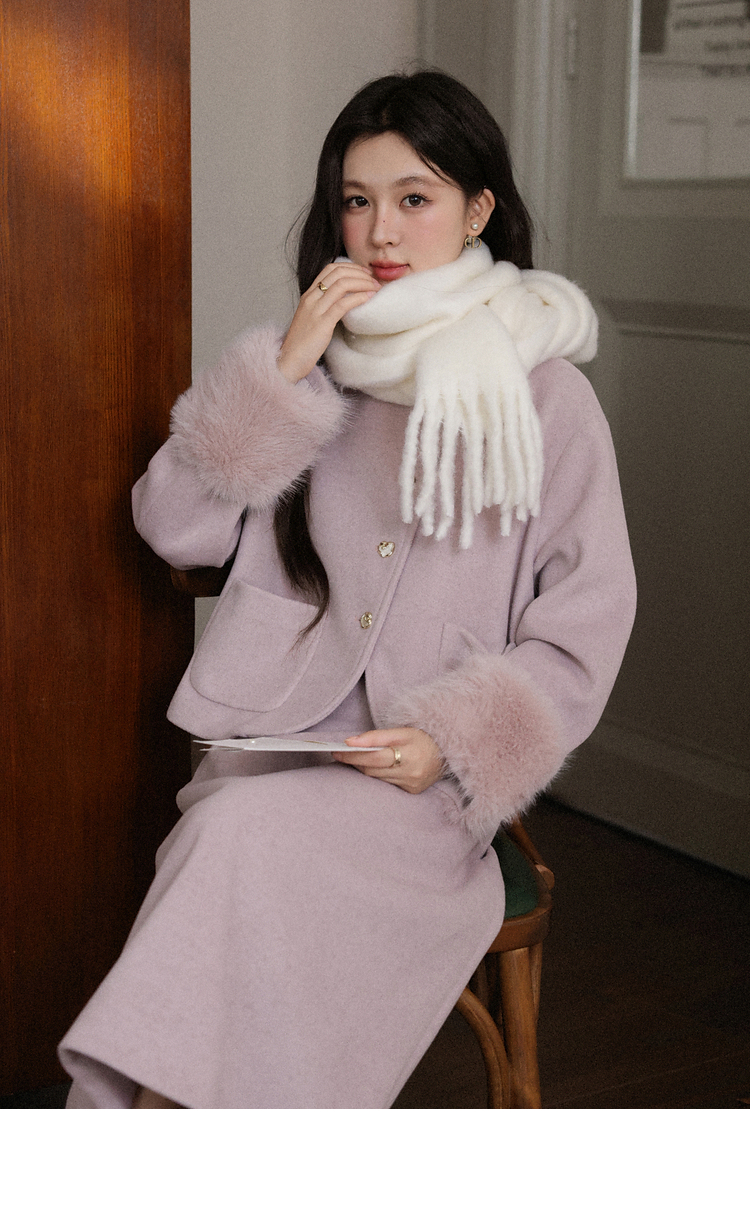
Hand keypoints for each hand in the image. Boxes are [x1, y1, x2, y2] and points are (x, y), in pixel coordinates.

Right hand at [277, 263, 379, 383]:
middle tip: (374, 281)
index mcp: (308, 295)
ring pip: (342, 285)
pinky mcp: (322, 323)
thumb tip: (346, 301)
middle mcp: (311, 298)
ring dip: (363, 283)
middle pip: (338, 273)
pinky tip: (368, 298)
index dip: (350, 267)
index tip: (365, 273)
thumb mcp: (312, 319)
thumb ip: (325, 307)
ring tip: (375, 289)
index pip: (330, 268)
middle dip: (360, 273)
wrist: (289, 360)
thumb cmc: (303, 344)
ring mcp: (315, 310)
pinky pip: (342, 304)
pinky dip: (358, 298)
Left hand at [332, 727, 445, 794]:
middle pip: (373, 769)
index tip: (336, 751)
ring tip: (354, 759)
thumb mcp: (401, 731)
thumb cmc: (422, 738)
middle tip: (340, 754)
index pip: (373, 757)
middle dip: (355, 762)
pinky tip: (374, 768)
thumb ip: (375, 736)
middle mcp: (411, 773)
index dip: (353, 755)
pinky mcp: (412, 791)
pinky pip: (387, 784)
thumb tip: (350, 742)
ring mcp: (412, 785)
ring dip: (364, 769)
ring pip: (377, 778)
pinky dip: (378, 776)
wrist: (447, 752)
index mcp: (410, 754)